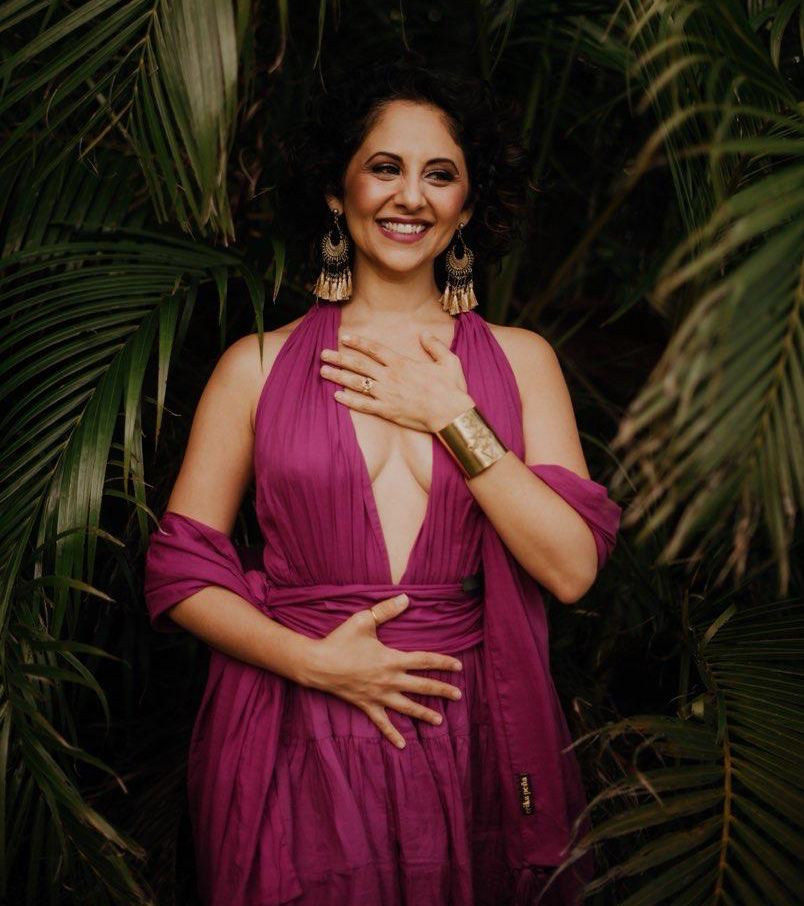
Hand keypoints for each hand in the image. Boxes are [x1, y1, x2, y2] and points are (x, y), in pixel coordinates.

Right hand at [300, 593, 464, 749]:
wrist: (317, 664)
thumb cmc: (340, 640)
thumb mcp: (364, 620)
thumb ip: (386, 610)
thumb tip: (406, 598)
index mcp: (392, 659)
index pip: (424, 661)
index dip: (443, 663)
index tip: (458, 666)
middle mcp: (390, 680)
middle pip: (422, 686)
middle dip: (442, 691)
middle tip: (459, 695)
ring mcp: (379, 695)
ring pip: (407, 707)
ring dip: (425, 714)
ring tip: (440, 721)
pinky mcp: (366, 705)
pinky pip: (382, 723)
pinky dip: (393, 734)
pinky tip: (404, 744)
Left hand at [319, 331, 474, 432]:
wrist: (451, 414)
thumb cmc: (451, 388)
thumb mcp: (448, 361)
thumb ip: (434, 345)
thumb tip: (425, 333)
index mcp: (402, 363)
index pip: (374, 349)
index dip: (358, 342)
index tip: (344, 338)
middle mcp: (391, 377)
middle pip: (359, 365)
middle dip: (340, 358)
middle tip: (323, 354)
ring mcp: (387, 395)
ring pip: (357, 383)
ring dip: (339, 377)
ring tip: (324, 372)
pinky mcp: (388, 411)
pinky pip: (364, 405)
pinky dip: (349, 400)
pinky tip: (336, 396)